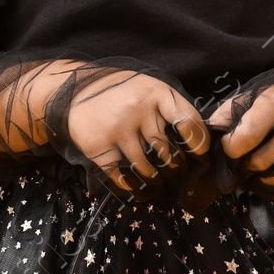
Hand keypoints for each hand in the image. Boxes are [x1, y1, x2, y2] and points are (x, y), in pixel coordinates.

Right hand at [66, 73, 208, 191]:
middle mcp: (138, 109)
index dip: (199, 143)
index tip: (199, 155)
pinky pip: (123, 177)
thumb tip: (198, 140)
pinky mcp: (99, 147)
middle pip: (168, 152)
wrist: (74, 91)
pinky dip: (132, 186)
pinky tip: (135, 185)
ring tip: (156, 179)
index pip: (189, 122)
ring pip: (147, 169)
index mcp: (157, 92)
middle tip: (174, 171)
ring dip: (154, 179)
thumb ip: (171, 107)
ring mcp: (118, 129)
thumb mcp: (149, 87)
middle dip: (174, 167)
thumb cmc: (121, 92)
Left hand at [208, 81, 273, 200]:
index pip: (243, 140)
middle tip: (245, 165)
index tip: (232, 149)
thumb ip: (230, 112)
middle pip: (260, 164)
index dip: (231, 150)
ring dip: (264, 182)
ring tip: (260, 174)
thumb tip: (207, 133)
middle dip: (247, 167)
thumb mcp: (258, 95)